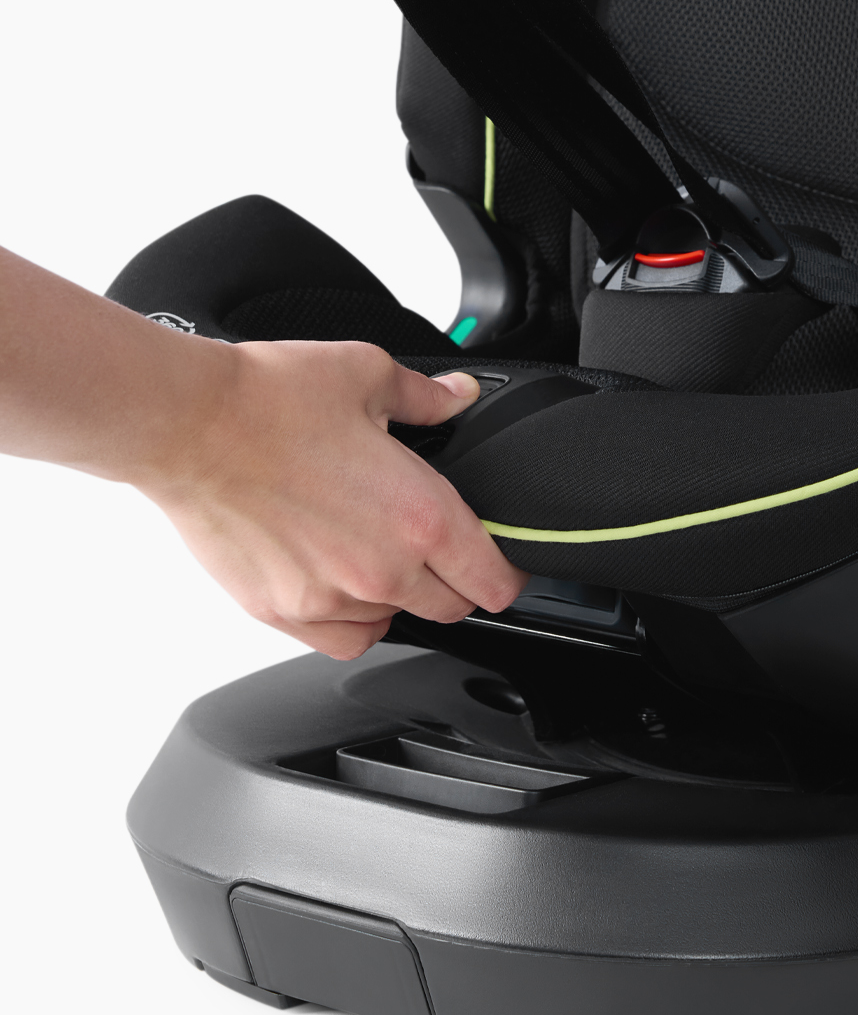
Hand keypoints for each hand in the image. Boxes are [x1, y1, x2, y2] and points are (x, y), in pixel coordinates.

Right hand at [0, 246, 525, 659]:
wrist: (191, 425)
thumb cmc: (272, 399)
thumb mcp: (369, 375)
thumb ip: (426, 398)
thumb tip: (458, 397)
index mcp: (420, 516)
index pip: (494, 577)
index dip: (509, 573)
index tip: (505, 565)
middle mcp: (382, 569)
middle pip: (452, 608)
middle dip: (457, 582)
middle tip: (441, 550)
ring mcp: (330, 598)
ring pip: (393, 624)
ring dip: (399, 599)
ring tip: (379, 554)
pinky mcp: (282, 612)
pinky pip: (340, 638)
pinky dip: (349, 619)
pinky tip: (339, 581)